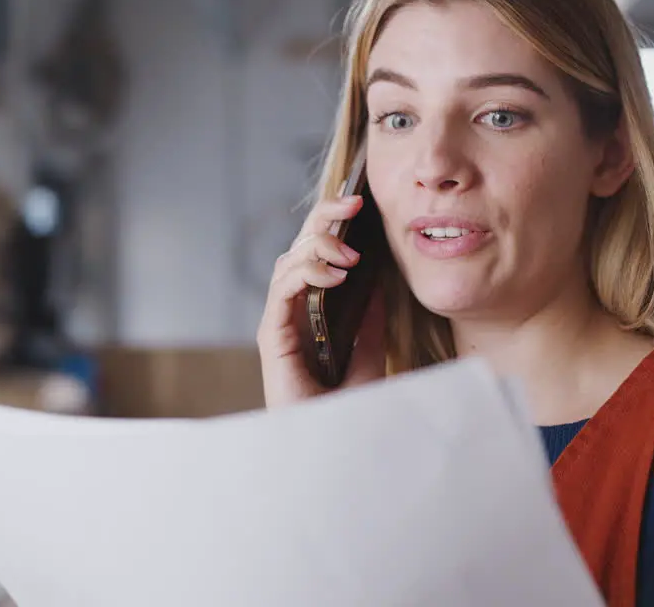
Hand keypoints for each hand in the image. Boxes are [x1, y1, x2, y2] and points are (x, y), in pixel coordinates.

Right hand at [257, 195, 387, 406]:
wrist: (332, 449)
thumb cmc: (346, 410)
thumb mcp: (370, 355)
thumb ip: (371, 320)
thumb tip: (381, 281)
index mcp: (311, 310)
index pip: (316, 254)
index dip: (333, 224)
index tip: (359, 203)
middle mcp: (291, 311)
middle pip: (298, 248)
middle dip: (323, 219)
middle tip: (353, 204)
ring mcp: (280, 323)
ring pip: (287, 262)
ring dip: (318, 247)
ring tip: (351, 254)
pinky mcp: (273, 338)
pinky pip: (281, 292)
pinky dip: (305, 275)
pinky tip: (334, 276)